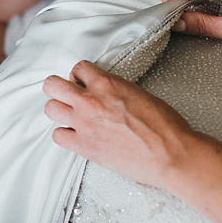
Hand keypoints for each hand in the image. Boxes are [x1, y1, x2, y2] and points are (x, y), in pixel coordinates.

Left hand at [42, 61, 199, 190]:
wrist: (171, 154)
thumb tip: (107, 93)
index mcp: (107, 84)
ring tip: (71, 116)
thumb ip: (116, 90)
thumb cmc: (164, 126)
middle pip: (52, 85)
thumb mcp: (140, 94)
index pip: (78, 68)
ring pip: (51, 109)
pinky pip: (58, 136)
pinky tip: (76, 136)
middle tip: (69, 96)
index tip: (84, 84)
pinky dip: (65, 135)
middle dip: (59, 88)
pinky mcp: (84, 146)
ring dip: (59, 110)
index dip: (81, 76)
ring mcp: (84, 124)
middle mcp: (90, 101)